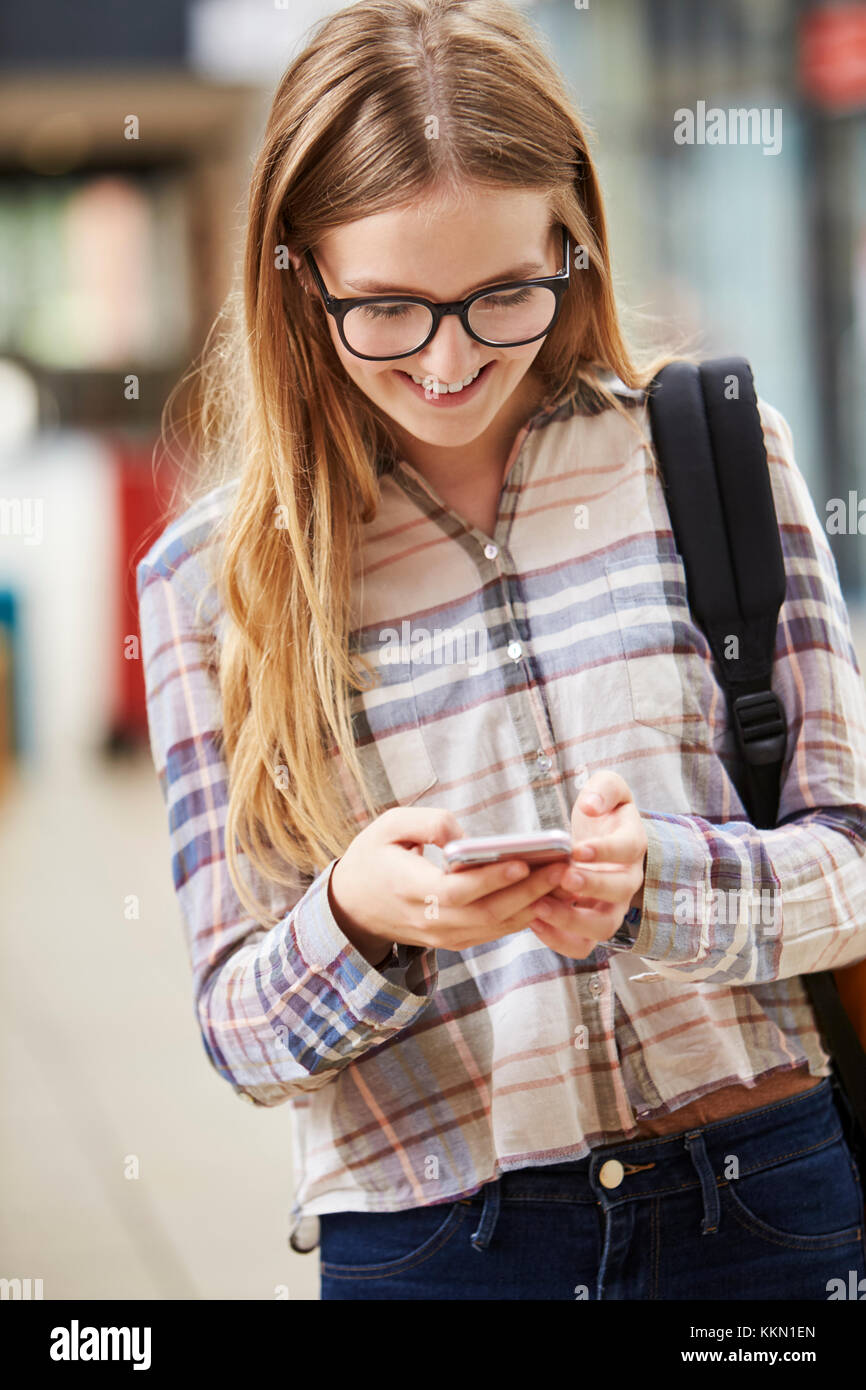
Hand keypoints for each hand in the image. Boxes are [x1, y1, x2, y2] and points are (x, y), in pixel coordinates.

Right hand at [328, 806, 570, 957]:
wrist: (351, 906)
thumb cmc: (372, 857)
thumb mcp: (388, 826)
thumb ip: (427, 823)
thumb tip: (465, 838)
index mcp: (408, 888)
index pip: (457, 890)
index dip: (492, 879)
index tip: (524, 861)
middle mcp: (428, 920)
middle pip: (486, 912)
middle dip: (529, 891)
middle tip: (563, 868)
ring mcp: (442, 937)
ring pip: (495, 926)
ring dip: (533, 905)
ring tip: (565, 879)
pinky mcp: (453, 941)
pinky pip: (493, 931)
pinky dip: (522, 916)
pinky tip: (547, 895)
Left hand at [527, 770, 647, 959]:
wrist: (602, 836)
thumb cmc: (604, 811)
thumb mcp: (608, 787)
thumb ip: (603, 789)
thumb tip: (591, 807)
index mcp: (632, 844)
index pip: (628, 849)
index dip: (605, 851)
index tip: (577, 848)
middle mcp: (627, 880)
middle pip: (618, 893)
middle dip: (591, 887)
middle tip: (562, 877)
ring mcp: (611, 906)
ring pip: (602, 927)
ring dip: (572, 921)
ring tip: (539, 905)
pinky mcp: (591, 924)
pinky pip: (581, 944)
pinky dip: (559, 940)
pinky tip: (532, 920)